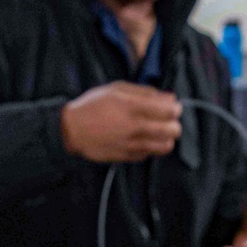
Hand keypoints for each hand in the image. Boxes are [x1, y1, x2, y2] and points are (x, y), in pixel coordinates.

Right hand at [60, 82, 181, 162]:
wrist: (70, 130)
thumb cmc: (93, 105)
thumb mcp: (117, 89)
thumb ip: (145, 92)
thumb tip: (169, 98)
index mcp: (133, 107)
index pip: (170, 110)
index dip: (175, 108)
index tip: (171, 107)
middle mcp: (135, 127)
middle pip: (173, 130)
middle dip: (174, 124)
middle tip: (167, 121)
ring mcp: (131, 144)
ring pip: (165, 146)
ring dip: (166, 138)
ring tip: (158, 133)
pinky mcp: (126, 156)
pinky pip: (148, 155)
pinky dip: (150, 148)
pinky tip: (142, 140)